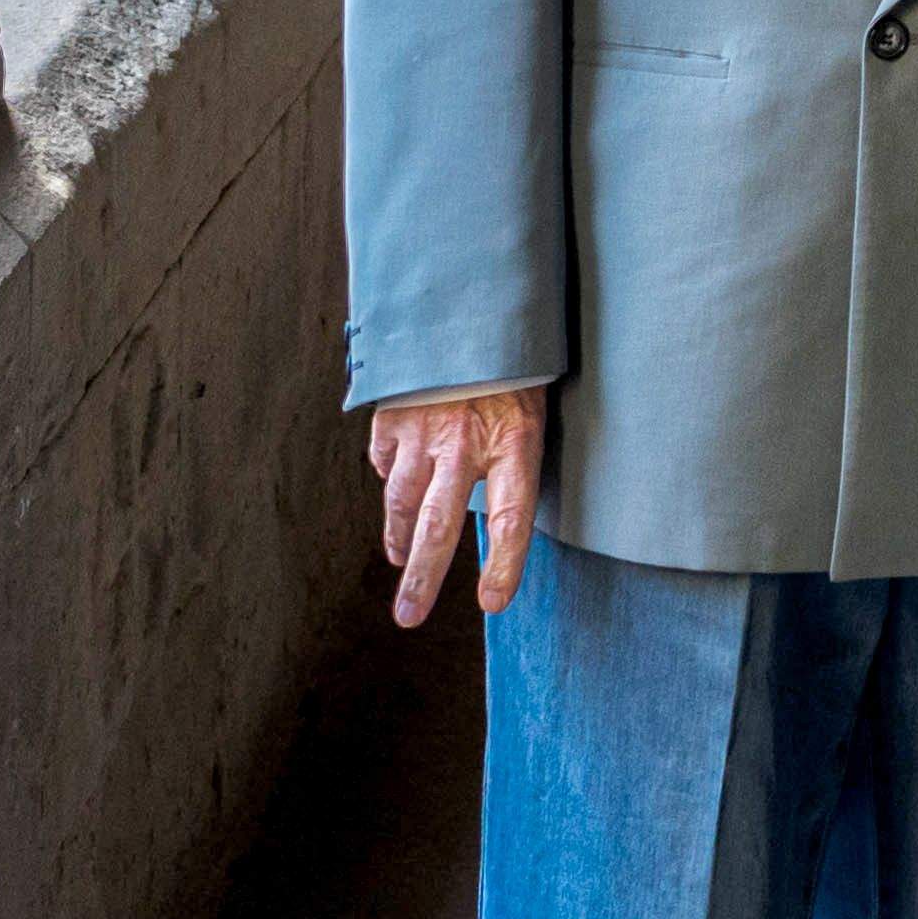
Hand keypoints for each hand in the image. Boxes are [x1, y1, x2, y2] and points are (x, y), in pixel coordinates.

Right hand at [366, 384, 545, 625]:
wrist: (472, 301)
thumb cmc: (514, 362)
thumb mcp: (532, 406)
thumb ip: (511, 456)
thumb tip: (487, 508)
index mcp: (515, 439)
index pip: (512, 517)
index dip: (503, 563)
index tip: (493, 603)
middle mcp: (465, 441)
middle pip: (440, 524)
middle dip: (423, 578)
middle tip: (408, 617)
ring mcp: (423, 429)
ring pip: (403, 501)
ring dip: (399, 539)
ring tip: (400, 562)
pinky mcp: (393, 414)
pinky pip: (385, 461)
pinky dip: (390, 479)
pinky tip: (396, 489)